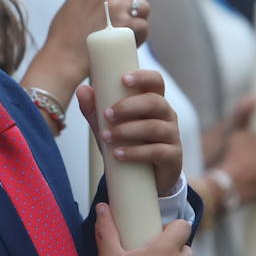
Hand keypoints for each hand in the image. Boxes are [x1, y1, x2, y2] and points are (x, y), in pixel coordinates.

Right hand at [30, 0, 150, 94]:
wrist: (63, 58)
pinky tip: (132, 43)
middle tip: (124, 19)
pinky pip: (143, 26)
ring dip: (139, 18)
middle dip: (131, 4)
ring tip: (131, 31)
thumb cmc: (63, 37)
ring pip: (143, 7)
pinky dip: (140, 35)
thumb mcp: (72, 4)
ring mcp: (117, 7)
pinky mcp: (126, 25)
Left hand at [77, 69, 182, 195]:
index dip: (142, 77)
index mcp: (154, 101)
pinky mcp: (173, 157)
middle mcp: (166, 115)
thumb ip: (95, 110)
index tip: (123, 80)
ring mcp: (172, 136)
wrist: (145, 178)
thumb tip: (82, 90)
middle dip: (128, 106)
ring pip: (154, 127)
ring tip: (107, 137)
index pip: (155, 81)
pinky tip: (118, 154)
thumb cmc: (128, 144)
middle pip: (154, 102)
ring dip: (127, 130)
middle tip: (107, 114)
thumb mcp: (109, 126)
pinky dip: (135, 152)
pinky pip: (157, 151)